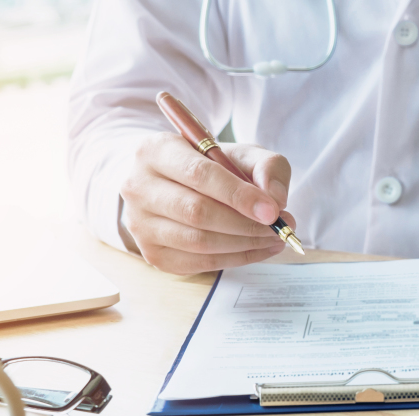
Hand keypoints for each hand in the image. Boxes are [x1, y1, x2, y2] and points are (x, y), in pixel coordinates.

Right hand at [119, 132, 294, 274]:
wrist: (175, 181)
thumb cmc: (211, 165)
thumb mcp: (241, 153)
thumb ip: (266, 167)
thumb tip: (275, 200)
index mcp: (155, 150)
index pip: (198, 175)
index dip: (239, 195)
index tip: (273, 211)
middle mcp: (138, 186)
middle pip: (196, 212)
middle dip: (245, 224)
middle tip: (280, 226)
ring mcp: (140, 223)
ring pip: (197, 241)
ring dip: (244, 244)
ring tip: (274, 238)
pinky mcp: (151, 253)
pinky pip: (198, 263)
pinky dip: (234, 259)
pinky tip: (257, 249)